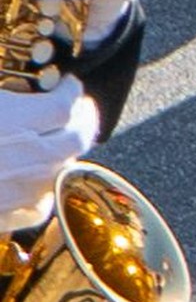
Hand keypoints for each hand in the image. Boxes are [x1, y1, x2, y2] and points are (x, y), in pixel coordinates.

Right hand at [0, 75, 97, 227]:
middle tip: (78, 110)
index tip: (69, 85)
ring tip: (54, 141)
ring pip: (64, 170)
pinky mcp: (15, 216)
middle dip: (82, 120)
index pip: (66, 104)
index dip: (72, 92)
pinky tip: (34, 177)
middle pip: (78, 138)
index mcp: (16, 122)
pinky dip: (45, 188)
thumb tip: (17, 93)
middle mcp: (31, 159)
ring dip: (63, 153)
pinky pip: (44, 202)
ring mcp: (26, 191)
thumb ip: (5, 96)